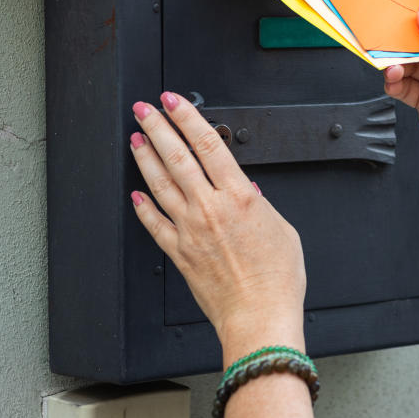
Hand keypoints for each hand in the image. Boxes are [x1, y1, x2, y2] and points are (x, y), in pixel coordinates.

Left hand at [128, 92, 305, 358]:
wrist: (259, 316)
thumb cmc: (277, 280)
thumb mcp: (283, 229)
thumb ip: (261, 206)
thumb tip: (248, 193)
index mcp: (239, 197)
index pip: (207, 144)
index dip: (187, 117)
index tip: (173, 101)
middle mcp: (209, 208)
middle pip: (176, 157)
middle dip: (157, 127)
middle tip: (143, 109)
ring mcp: (190, 230)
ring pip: (160, 184)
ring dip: (145, 158)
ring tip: (135, 138)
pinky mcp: (179, 253)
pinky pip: (154, 224)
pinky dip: (143, 207)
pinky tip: (135, 194)